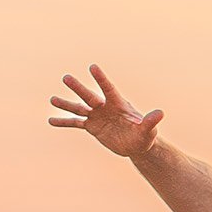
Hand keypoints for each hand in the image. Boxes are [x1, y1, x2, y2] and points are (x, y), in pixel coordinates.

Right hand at [49, 64, 164, 157]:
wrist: (136, 144)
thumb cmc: (144, 135)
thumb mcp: (148, 130)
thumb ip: (150, 121)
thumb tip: (160, 113)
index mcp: (118, 104)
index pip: (108, 89)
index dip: (101, 79)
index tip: (92, 67)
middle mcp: (104, 107)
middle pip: (89, 96)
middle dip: (78, 88)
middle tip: (66, 78)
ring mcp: (97, 116)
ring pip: (79, 108)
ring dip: (66, 104)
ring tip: (52, 100)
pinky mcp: (92, 126)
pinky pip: (76, 123)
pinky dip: (64, 122)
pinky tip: (51, 121)